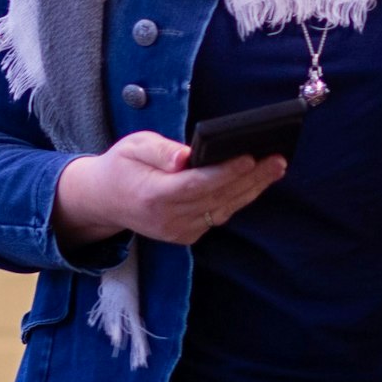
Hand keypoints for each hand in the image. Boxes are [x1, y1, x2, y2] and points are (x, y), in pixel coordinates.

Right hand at [55, 130, 286, 246]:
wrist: (104, 200)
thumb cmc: (122, 166)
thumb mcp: (133, 146)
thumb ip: (161, 151)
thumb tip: (188, 156)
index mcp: (153, 195)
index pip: (196, 185)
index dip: (225, 172)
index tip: (249, 156)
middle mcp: (168, 219)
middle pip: (217, 198)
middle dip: (250, 178)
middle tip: (276, 158)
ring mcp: (179, 231)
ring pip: (224, 209)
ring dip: (252, 188)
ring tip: (275, 166)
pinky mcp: (186, 235)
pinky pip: (219, 216)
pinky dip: (238, 198)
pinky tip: (255, 181)